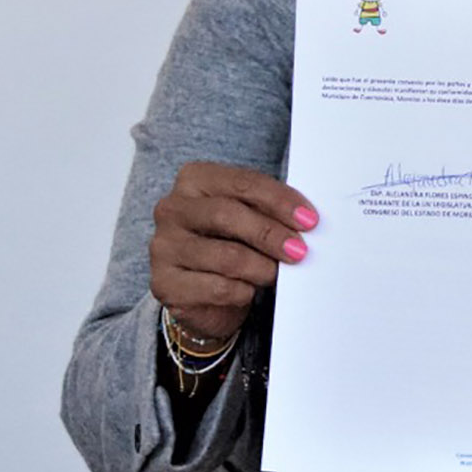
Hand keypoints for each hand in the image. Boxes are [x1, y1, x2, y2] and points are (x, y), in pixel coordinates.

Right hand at [149, 161, 316, 343]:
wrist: (204, 292)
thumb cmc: (232, 243)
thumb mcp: (252, 218)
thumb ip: (270, 211)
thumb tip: (305, 221)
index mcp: (195, 179)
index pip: (243, 183)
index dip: (280, 201)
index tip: (309, 219)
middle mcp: (172, 208)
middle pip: (227, 215)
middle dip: (270, 233)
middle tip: (299, 250)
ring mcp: (162, 246)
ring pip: (224, 255)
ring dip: (261, 267)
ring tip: (274, 273)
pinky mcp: (163, 283)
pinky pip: (216, 287)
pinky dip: (243, 291)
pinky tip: (249, 290)